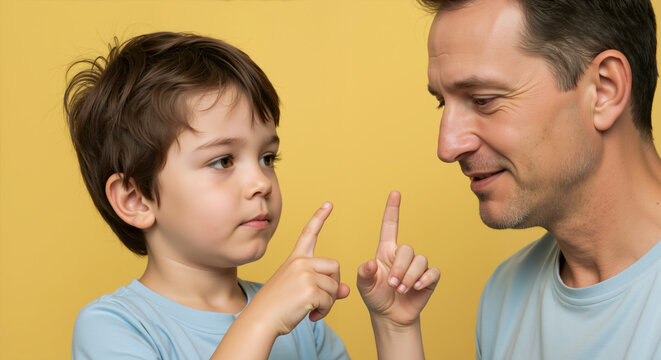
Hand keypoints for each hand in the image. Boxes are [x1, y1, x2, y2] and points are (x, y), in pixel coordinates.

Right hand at [249, 202, 349, 335]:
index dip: (319, 218)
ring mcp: (304, 275)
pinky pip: (330, 300)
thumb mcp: (300, 291)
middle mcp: (300, 262)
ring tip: (312, 309)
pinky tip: (312, 315)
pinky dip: (325, 311)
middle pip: (335, 266)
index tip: (329, 204)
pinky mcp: (309, 289)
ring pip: (334, 287)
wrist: (261, 320)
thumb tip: (346, 290)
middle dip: (333, 284)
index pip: (309, 233)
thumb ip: (323, 286)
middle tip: (321, 299)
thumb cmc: (277, 307)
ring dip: (328, 303)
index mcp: (295, 259)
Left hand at [357, 191, 439, 326]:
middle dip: (400, 268)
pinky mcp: (429, 278)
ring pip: (420, 260)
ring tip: (401, 290)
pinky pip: (432, 271)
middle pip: (407, 249)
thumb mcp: (364, 285)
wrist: (390, 316)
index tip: (395, 192)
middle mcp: (402, 256)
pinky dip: (423, 279)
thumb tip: (371, 263)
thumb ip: (364, 273)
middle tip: (392, 285)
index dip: (392, 209)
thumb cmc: (376, 297)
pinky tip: (414, 288)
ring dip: (409, 276)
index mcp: (386, 251)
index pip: (390, 226)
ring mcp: (417, 266)